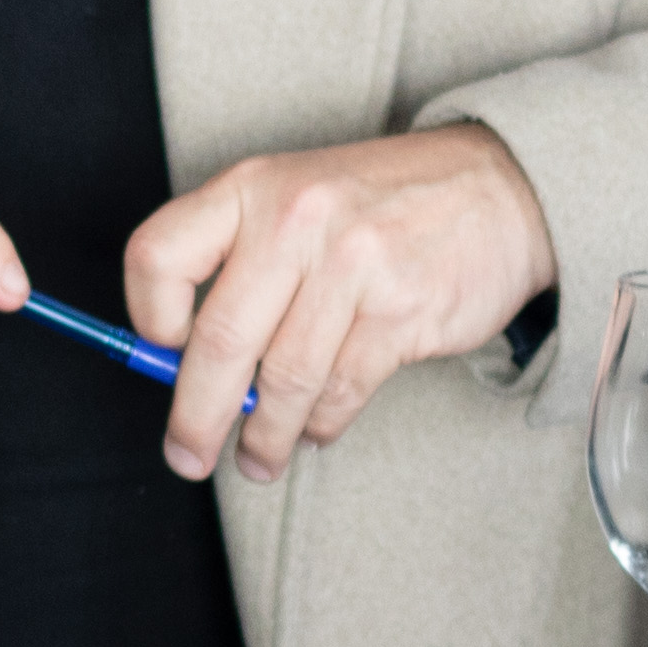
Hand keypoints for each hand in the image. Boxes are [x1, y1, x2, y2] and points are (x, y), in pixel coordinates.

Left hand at [120, 124, 556, 484]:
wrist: (499, 189)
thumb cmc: (380, 204)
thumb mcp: (295, 199)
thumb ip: (239, 266)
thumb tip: (185, 367)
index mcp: (252, 188)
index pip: (160, 255)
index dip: (147, 318)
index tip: (160, 352)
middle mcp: (296, 219)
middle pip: (219, 340)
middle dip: (197, 417)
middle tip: (188, 455)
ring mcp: (352, 264)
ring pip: (284, 380)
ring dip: (265, 436)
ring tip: (258, 458)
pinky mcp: (402, 311)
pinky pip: (340, 391)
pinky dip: (321, 426)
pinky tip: (315, 432)